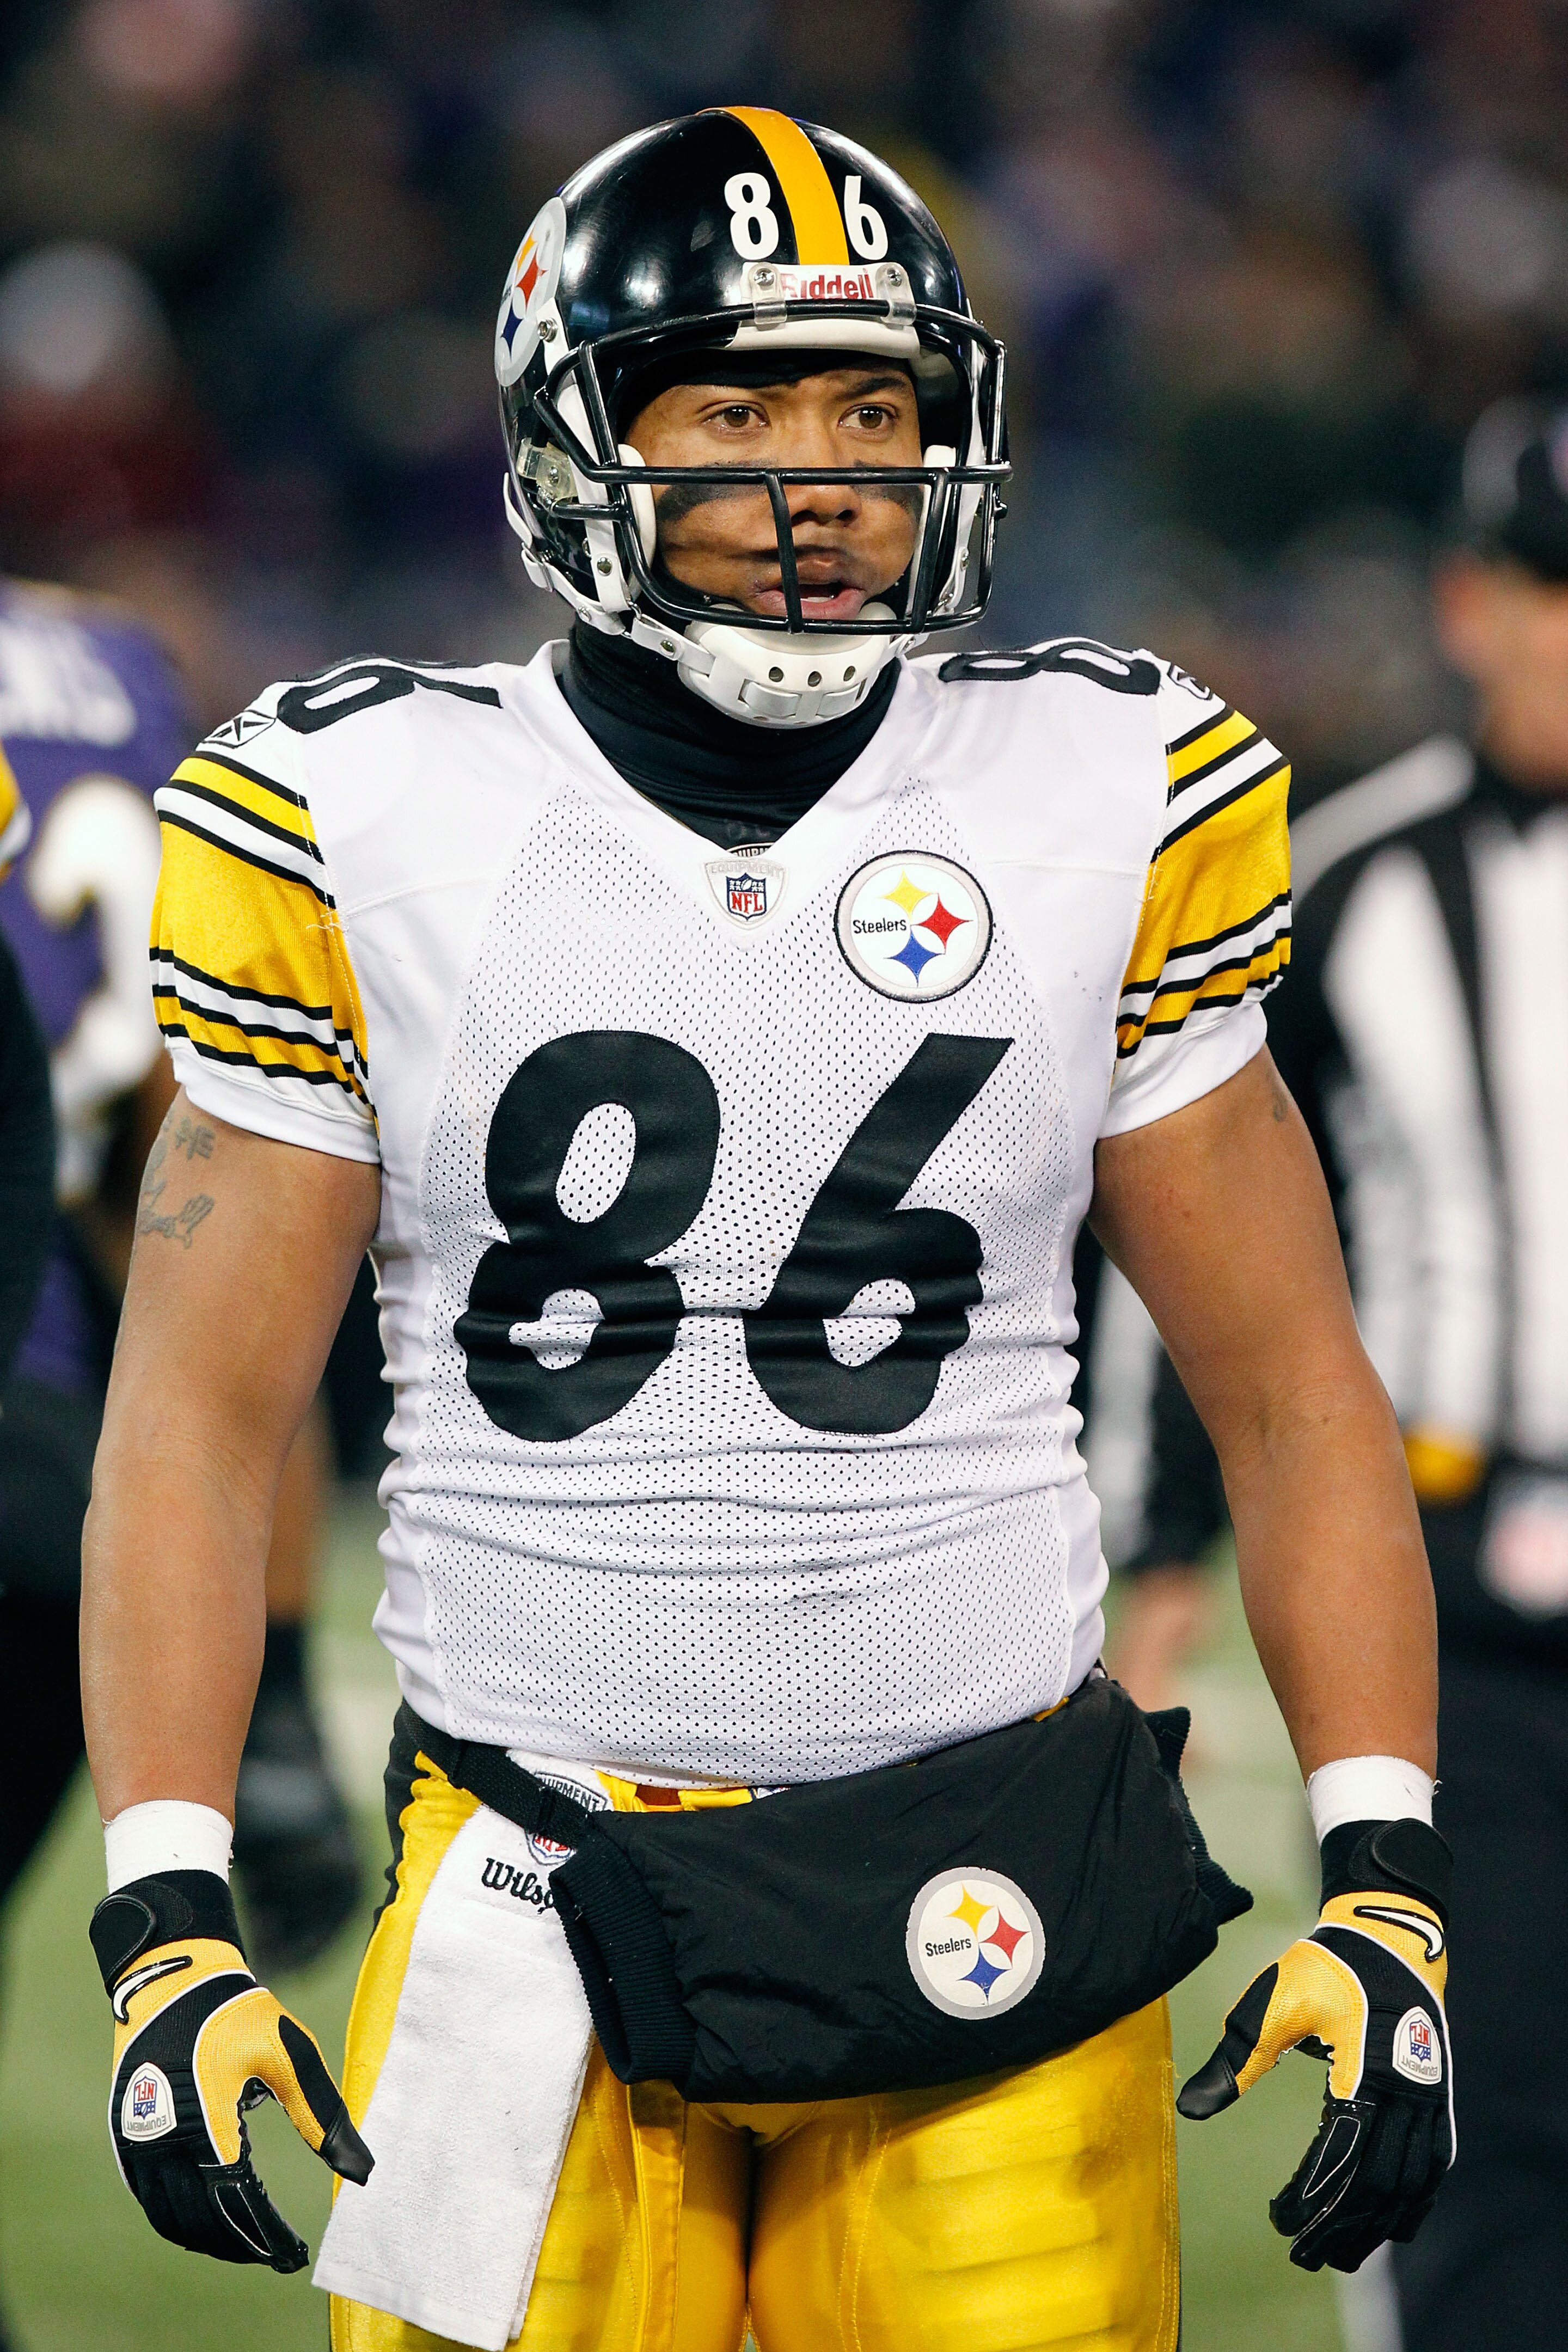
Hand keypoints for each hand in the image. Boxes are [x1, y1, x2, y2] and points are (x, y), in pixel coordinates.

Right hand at [91, 1867, 371, 2270]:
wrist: (173, 1977)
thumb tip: (360, 2167)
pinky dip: (181, 2218)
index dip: (268, 2234)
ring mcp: (140, 2140)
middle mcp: (165, 2139)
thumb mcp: (289, 2053)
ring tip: (251, 2243)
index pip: (239, 2201)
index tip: (296, 2253)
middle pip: (204, 2220)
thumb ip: (321, 2114)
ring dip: (212, 2237)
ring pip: (172, 2217)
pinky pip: (151, 2197)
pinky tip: (212, 2219)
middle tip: (279, 2254)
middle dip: (244, 2245)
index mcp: (207, 2121)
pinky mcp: (129, 2134)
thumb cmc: (236, 2011)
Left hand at [1177, 1818, 1452, 2273]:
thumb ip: (1236, 2058)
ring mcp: (1428, 2097)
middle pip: (1378, 2184)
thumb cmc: (1327, 1966)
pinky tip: (1388, 2224)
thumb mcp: (1273, 2003)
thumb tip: (1191, 2109)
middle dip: (1341, 2226)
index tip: (1279, 2221)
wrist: (1387, 1934)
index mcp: (1367, 2072)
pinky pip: (1431, 2164)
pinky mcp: (1434, 2095)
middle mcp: (1407, 2093)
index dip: (1311, 2198)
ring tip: (1340, 2253)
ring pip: (1409, 2183)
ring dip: (1374, 2224)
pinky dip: (1410, 2201)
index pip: (1340, 2157)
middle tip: (1303, 2254)